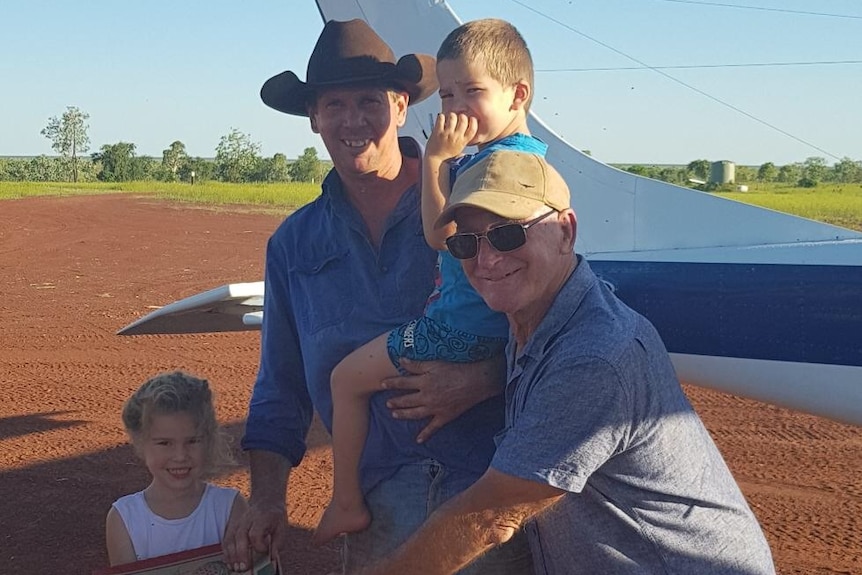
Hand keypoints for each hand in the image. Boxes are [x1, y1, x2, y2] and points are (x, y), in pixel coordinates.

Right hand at [222, 500, 284, 571]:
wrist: (267, 500)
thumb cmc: (275, 515)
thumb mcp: (281, 526)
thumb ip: (277, 542)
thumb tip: (273, 558)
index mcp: (261, 518)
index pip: (255, 534)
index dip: (258, 545)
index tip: (264, 551)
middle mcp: (247, 519)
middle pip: (240, 536)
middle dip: (241, 553)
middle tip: (244, 567)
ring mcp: (238, 522)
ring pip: (230, 538)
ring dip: (231, 555)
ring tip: (235, 568)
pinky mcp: (233, 526)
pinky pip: (226, 540)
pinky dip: (226, 552)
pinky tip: (230, 562)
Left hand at [382, 356, 504, 442]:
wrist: (476, 381)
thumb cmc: (456, 369)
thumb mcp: (434, 363)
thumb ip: (416, 364)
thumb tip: (401, 360)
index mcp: (423, 382)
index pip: (402, 383)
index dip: (391, 383)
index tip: (382, 384)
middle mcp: (426, 397)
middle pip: (407, 400)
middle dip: (396, 402)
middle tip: (387, 403)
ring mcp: (435, 409)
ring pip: (415, 414)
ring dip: (404, 415)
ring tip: (394, 415)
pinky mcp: (444, 417)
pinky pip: (433, 428)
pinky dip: (425, 434)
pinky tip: (418, 440)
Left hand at [425, 113, 477, 162]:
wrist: (435, 158)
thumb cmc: (447, 153)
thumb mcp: (460, 147)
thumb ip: (466, 138)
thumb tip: (471, 125)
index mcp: (463, 141)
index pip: (473, 128)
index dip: (473, 121)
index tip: (471, 118)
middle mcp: (456, 137)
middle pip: (463, 120)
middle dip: (462, 116)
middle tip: (458, 117)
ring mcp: (446, 134)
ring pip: (452, 116)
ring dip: (451, 115)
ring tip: (449, 118)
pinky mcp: (437, 131)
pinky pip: (441, 118)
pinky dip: (441, 116)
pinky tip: (442, 119)